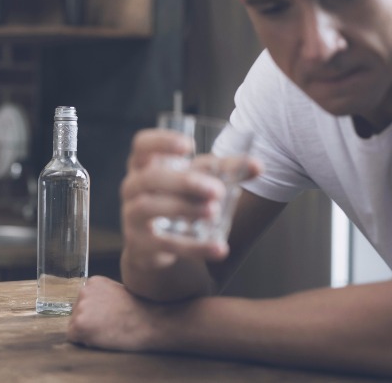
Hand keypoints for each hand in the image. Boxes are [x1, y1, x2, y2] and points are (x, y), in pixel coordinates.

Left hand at [68, 276, 165, 351]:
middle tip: (110, 324)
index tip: (110, 316)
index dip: (96, 314)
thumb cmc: (140, 309)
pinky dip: (85, 341)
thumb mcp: (117, 293)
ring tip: (109, 330)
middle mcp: (83, 291)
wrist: (150, 321)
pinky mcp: (79, 325)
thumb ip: (101, 297)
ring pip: (75, 326)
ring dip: (88, 332)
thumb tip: (93, 310)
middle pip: (77, 313)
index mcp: (93, 282)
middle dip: (89, 322)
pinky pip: (74, 338)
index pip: (83, 302)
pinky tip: (103, 337)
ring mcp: (80, 307)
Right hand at [120, 130, 259, 269]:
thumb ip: (225, 171)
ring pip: (149, 207)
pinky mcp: (141, 245)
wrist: (154, 244)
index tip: (188, 146)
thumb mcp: (196, 180)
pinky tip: (218, 248)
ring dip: (184, 208)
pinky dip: (194, 248)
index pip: (141, 145)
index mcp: (144, 165)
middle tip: (216, 190)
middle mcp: (132, 188)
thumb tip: (258, 166)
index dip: (161, 142)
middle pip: (149, 178)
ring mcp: (132, 216)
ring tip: (214, 211)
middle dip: (183, 182)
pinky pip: (166, 244)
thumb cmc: (176, 198)